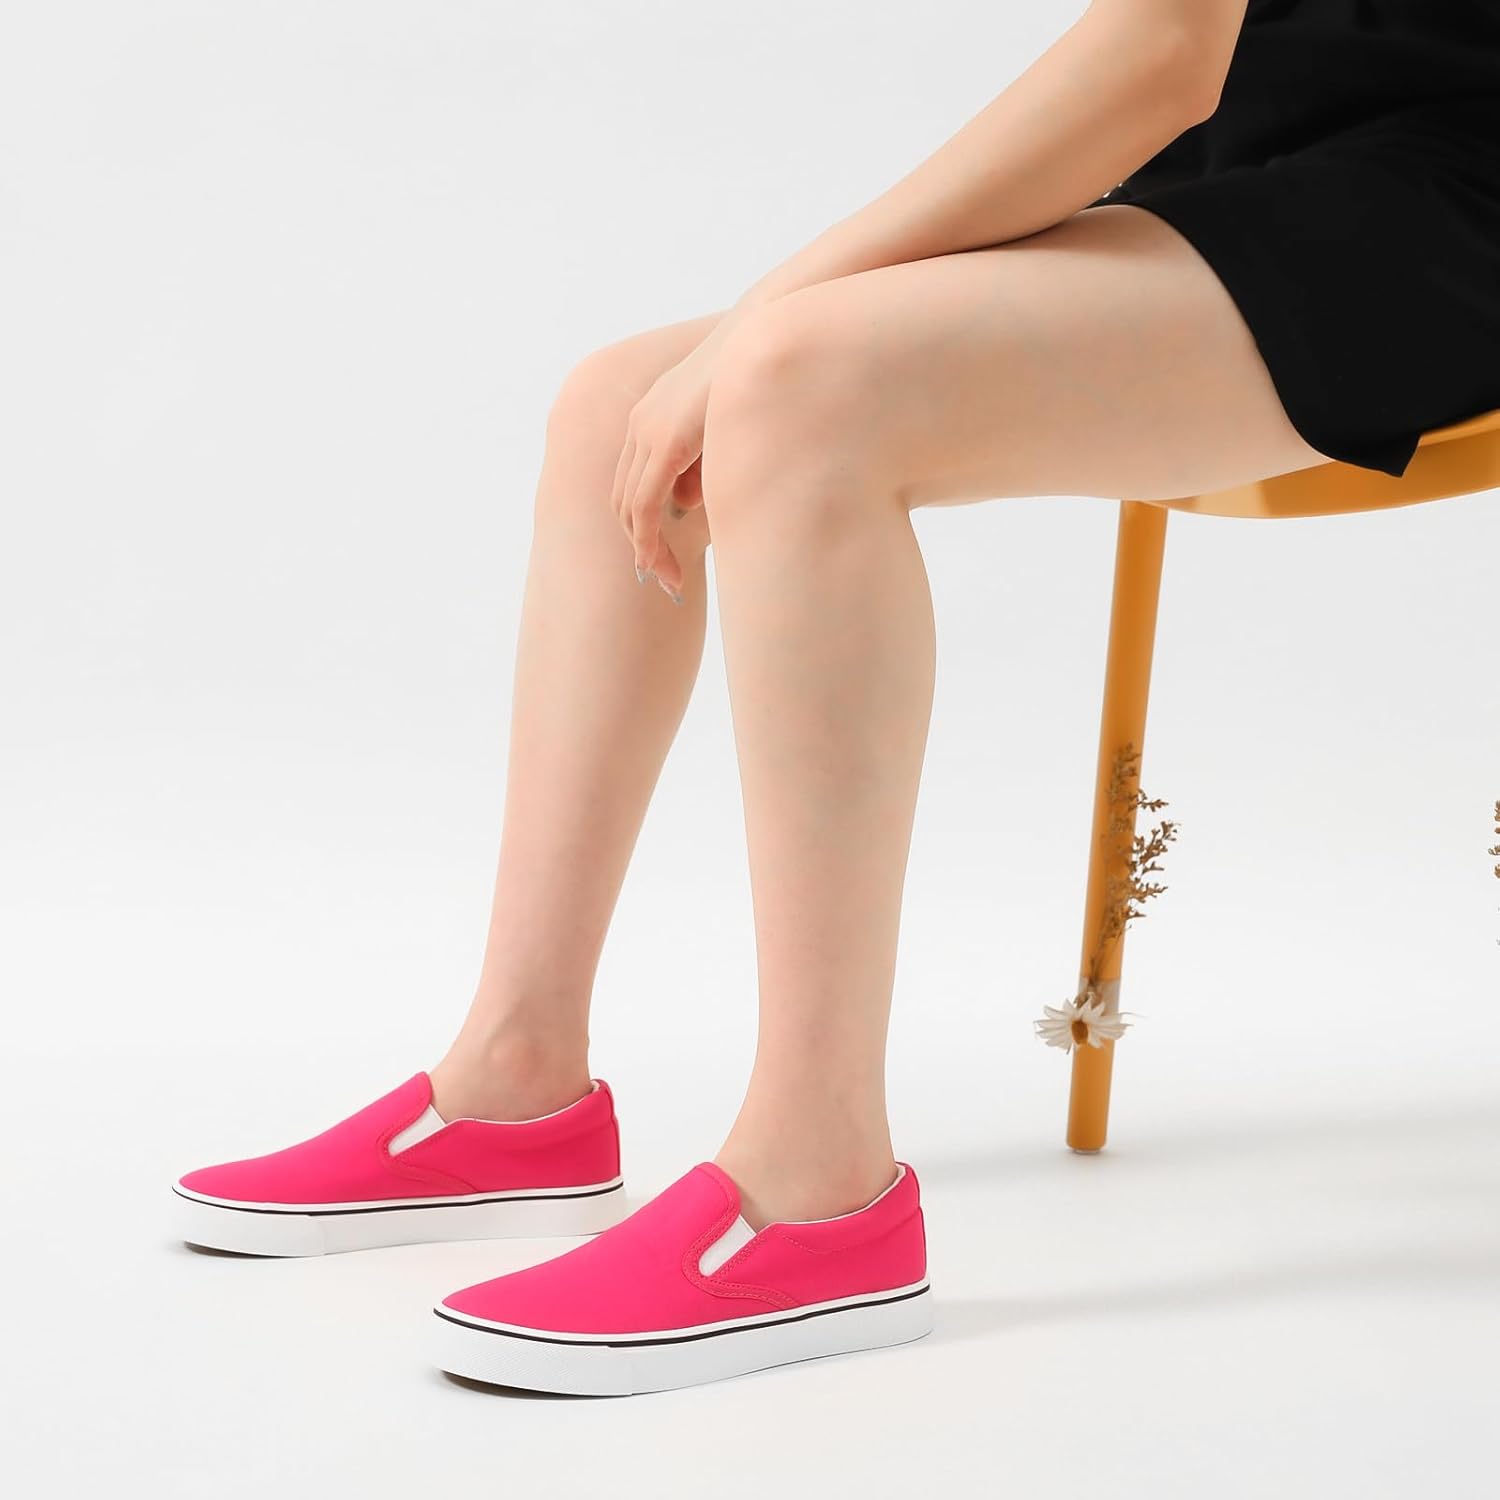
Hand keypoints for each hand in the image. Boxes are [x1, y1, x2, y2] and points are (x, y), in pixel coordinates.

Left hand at [610, 323, 727, 602]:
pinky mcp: (663, 440)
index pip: (634, 484)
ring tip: (671, 581)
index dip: (643, 528)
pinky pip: (644, 503)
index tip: (663, 561)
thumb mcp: (720, 433)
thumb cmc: (754, 383)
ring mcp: (647, 430)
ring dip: (647, 551)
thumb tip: (688, 501)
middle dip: (641, 547)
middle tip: (667, 581)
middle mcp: (640, 423)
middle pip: (623, 501)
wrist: (764, 340)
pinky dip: (649, 539)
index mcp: (652, 417)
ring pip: (630, 509)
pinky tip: (662, 564)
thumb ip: (699, 466)